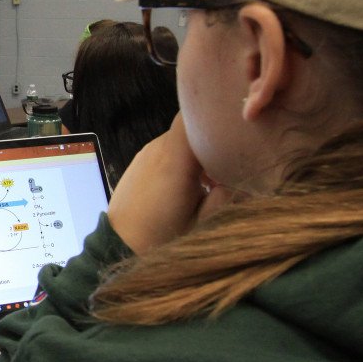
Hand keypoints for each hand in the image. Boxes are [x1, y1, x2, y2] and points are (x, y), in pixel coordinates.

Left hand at [107, 115, 242, 253]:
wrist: (120, 244)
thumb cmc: (164, 235)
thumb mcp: (204, 220)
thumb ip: (226, 195)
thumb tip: (242, 177)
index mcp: (176, 157)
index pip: (194, 116)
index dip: (215, 117)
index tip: (236, 131)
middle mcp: (158, 147)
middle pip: (190, 128)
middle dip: (211, 140)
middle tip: (231, 161)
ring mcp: (146, 153)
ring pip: (179, 141)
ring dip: (196, 153)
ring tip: (211, 180)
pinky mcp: (139, 162)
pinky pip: (166, 151)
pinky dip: (181, 160)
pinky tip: (190, 185)